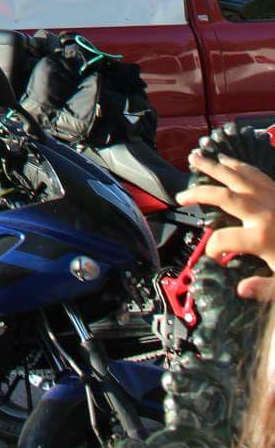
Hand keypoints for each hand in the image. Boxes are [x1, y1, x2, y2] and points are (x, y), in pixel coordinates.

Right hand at [178, 151, 274, 301]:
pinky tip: (227, 161)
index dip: (213, 249)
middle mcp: (261, 210)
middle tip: (180, 195)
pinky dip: (237, 165)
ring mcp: (270, 195)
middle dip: (198, 193)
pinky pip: (253, 172)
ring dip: (213, 167)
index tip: (212, 256)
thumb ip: (265, 288)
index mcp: (260, 236)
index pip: (223, 239)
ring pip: (235, 175)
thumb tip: (241, 290)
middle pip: (222, 195)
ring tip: (194, 158)